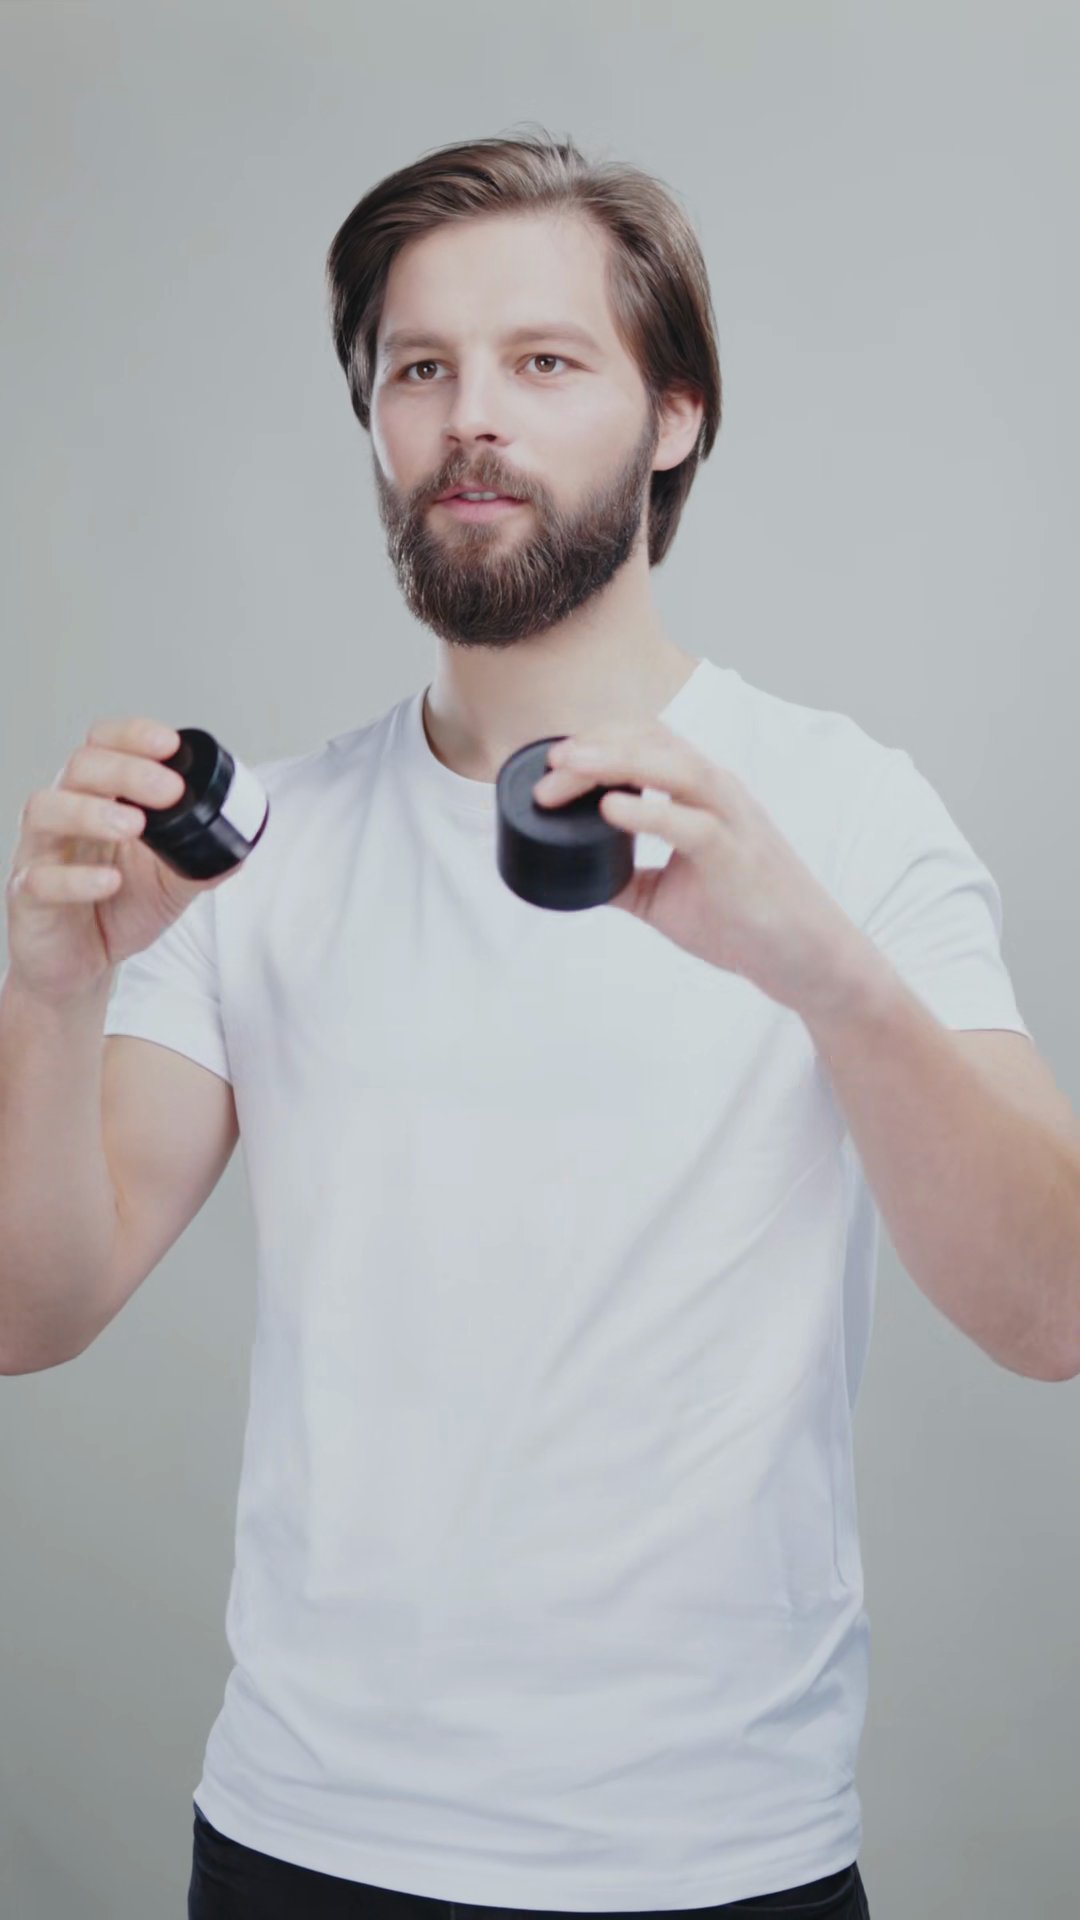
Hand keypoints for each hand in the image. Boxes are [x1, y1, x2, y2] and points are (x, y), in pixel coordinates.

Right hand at [4, 716, 236, 1007]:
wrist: (80, 967)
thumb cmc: (116, 911)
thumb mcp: (171, 883)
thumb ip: (202, 860)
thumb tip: (242, 846)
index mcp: (97, 799)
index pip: (102, 745)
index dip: (132, 735)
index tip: (170, 744)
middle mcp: (63, 816)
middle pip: (79, 767)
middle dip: (126, 770)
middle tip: (169, 789)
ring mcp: (40, 854)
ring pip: (45, 810)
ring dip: (91, 811)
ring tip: (133, 825)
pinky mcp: (26, 898)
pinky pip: (38, 879)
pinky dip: (75, 879)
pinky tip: (108, 881)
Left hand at [533, 716, 880, 1019]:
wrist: (806, 960)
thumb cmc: (745, 923)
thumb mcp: (667, 898)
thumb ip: (627, 877)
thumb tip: (576, 877)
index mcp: (703, 797)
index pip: (649, 742)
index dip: (599, 741)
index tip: (554, 762)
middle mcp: (719, 796)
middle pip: (655, 742)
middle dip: (596, 747)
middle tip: (549, 768)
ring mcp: (732, 822)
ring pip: (675, 768)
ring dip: (616, 762)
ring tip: (569, 769)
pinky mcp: (738, 857)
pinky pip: (691, 823)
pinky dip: (649, 811)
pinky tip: (611, 809)